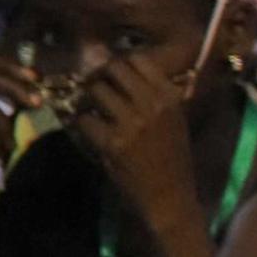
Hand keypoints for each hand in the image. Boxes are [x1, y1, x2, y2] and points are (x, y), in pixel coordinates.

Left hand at [64, 51, 205, 233]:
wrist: (169, 196)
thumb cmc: (173, 158)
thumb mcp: (174, 120)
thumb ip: (155, 96)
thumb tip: (126, 72)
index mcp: (170, 97)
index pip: (138, 59)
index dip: (120, 63)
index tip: (113, 75)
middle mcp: (152, 104)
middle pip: (113, 69)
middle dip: (99, 77)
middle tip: (95, 89)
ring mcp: (131, 123)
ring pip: (95, 92)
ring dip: (87, 100)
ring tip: (91, 111)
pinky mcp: (112, 143)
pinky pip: (84, 120)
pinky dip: (81, 124)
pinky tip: (90, 133)